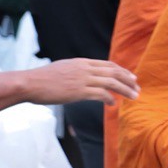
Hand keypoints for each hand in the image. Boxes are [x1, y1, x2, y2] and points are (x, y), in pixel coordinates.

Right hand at [22, 59, 137, 106]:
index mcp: (81, 62)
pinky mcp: (78, 91)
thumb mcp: (62, 69)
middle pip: (113, 71)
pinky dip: (110, 99)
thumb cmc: (42, 79)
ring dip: (125, 89)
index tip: (131, 76)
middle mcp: (84, 68)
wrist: (29, 83)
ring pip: (111, 82)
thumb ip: (76, 72)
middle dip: (128, 79)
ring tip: (134, 96)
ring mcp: (82, 79)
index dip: (121, 70)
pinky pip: (100, 94)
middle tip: (138, 87)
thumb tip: (84, 78)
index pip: (107, 64)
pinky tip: (113, 104)